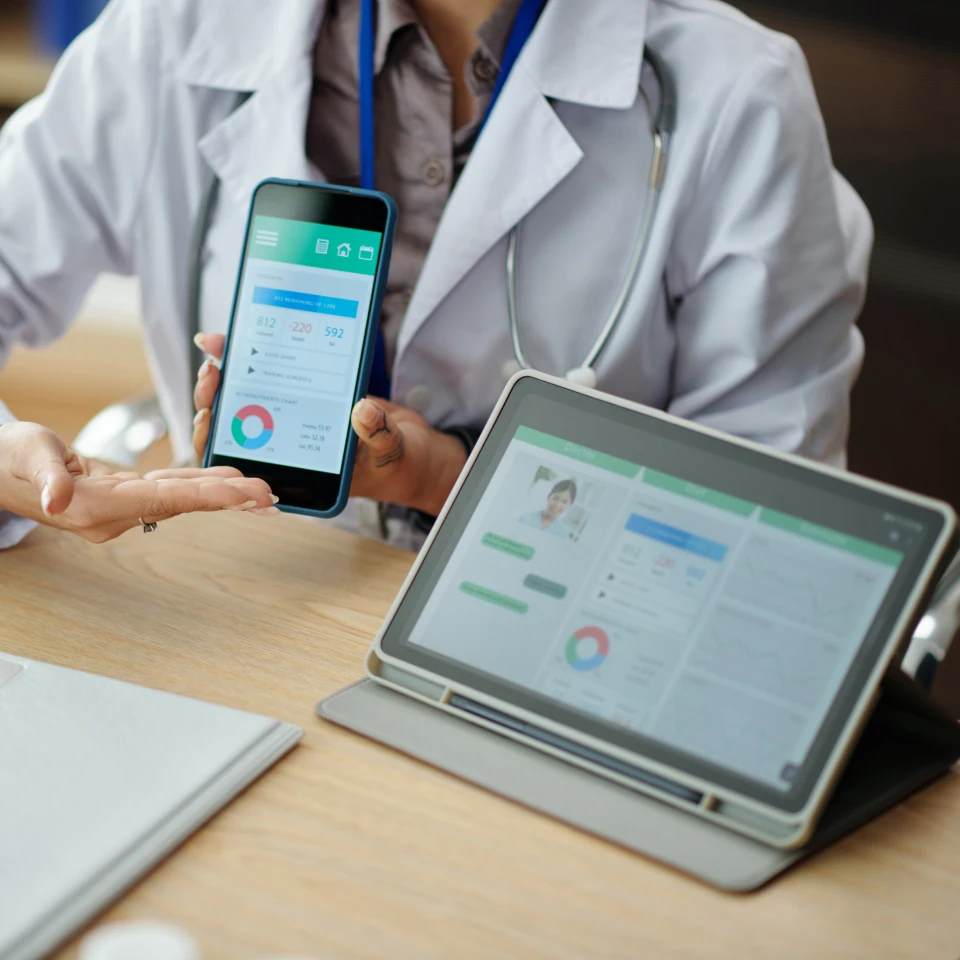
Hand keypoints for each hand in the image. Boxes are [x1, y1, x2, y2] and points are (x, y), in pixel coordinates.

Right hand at [0, 420, 277, 542]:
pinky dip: (195, 486)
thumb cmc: (8, 458)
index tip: (245, 496)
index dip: (208, 496)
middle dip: (228, 499)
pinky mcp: (119, 498)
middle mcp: (114, 515)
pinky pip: (166, 491)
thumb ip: (47, 477)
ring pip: (179, 497)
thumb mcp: (26, 454)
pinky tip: (221, 482)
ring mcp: (118, 510)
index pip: (165, 499)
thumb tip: (57, 501)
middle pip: (182, 503)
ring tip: (258, 492)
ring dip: (218, 493)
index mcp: (96, 506)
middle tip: (270, 496)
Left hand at [192, 333, 465, 515]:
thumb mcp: (393, 451)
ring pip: (252, 398)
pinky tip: (250, 334)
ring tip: (220, 344)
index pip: (246, 459)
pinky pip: (282, 378)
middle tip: (213, 365)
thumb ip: (378, 434)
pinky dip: (265, 357)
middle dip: (218, 395)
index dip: (219, 436)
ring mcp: (301, 421)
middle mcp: (294, 447)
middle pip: (239, 424)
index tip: (210, 409)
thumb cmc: (403, 465)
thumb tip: (362, 411)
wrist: (420, 454)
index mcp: (301, 470)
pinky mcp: (314, 397)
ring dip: (234, 372)